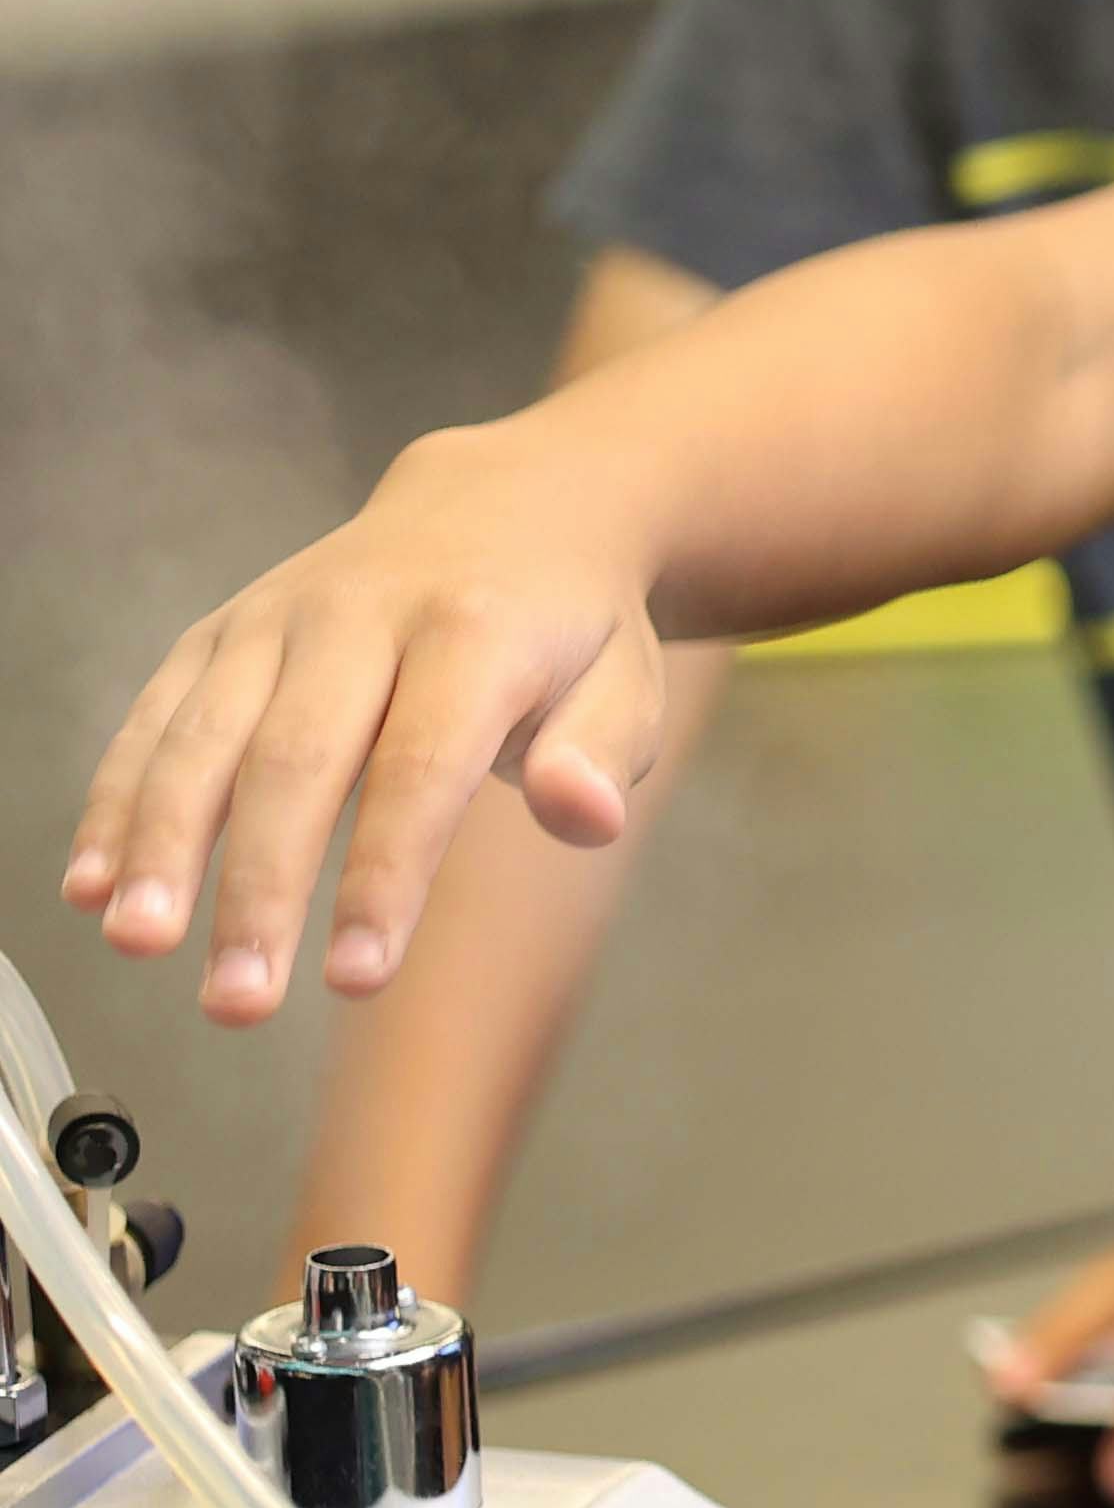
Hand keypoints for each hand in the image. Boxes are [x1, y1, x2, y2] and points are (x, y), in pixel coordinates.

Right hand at [64, 422, 671, 1022]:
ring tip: (140, 941)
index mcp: (473, 632)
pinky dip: (120, 799)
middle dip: (259, 886)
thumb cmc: (571, 629)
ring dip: (163, 845)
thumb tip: (586, 813)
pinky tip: (94, 885)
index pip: (420, 767)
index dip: (385, 875)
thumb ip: (601, 752)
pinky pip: (158, 716)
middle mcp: (359, 615)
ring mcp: (276, 619)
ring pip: (204, 736)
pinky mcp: (221, 631)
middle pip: (295, 760)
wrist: (506, 507)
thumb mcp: (626, 683)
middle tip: (238, 1000)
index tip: (356, 977)